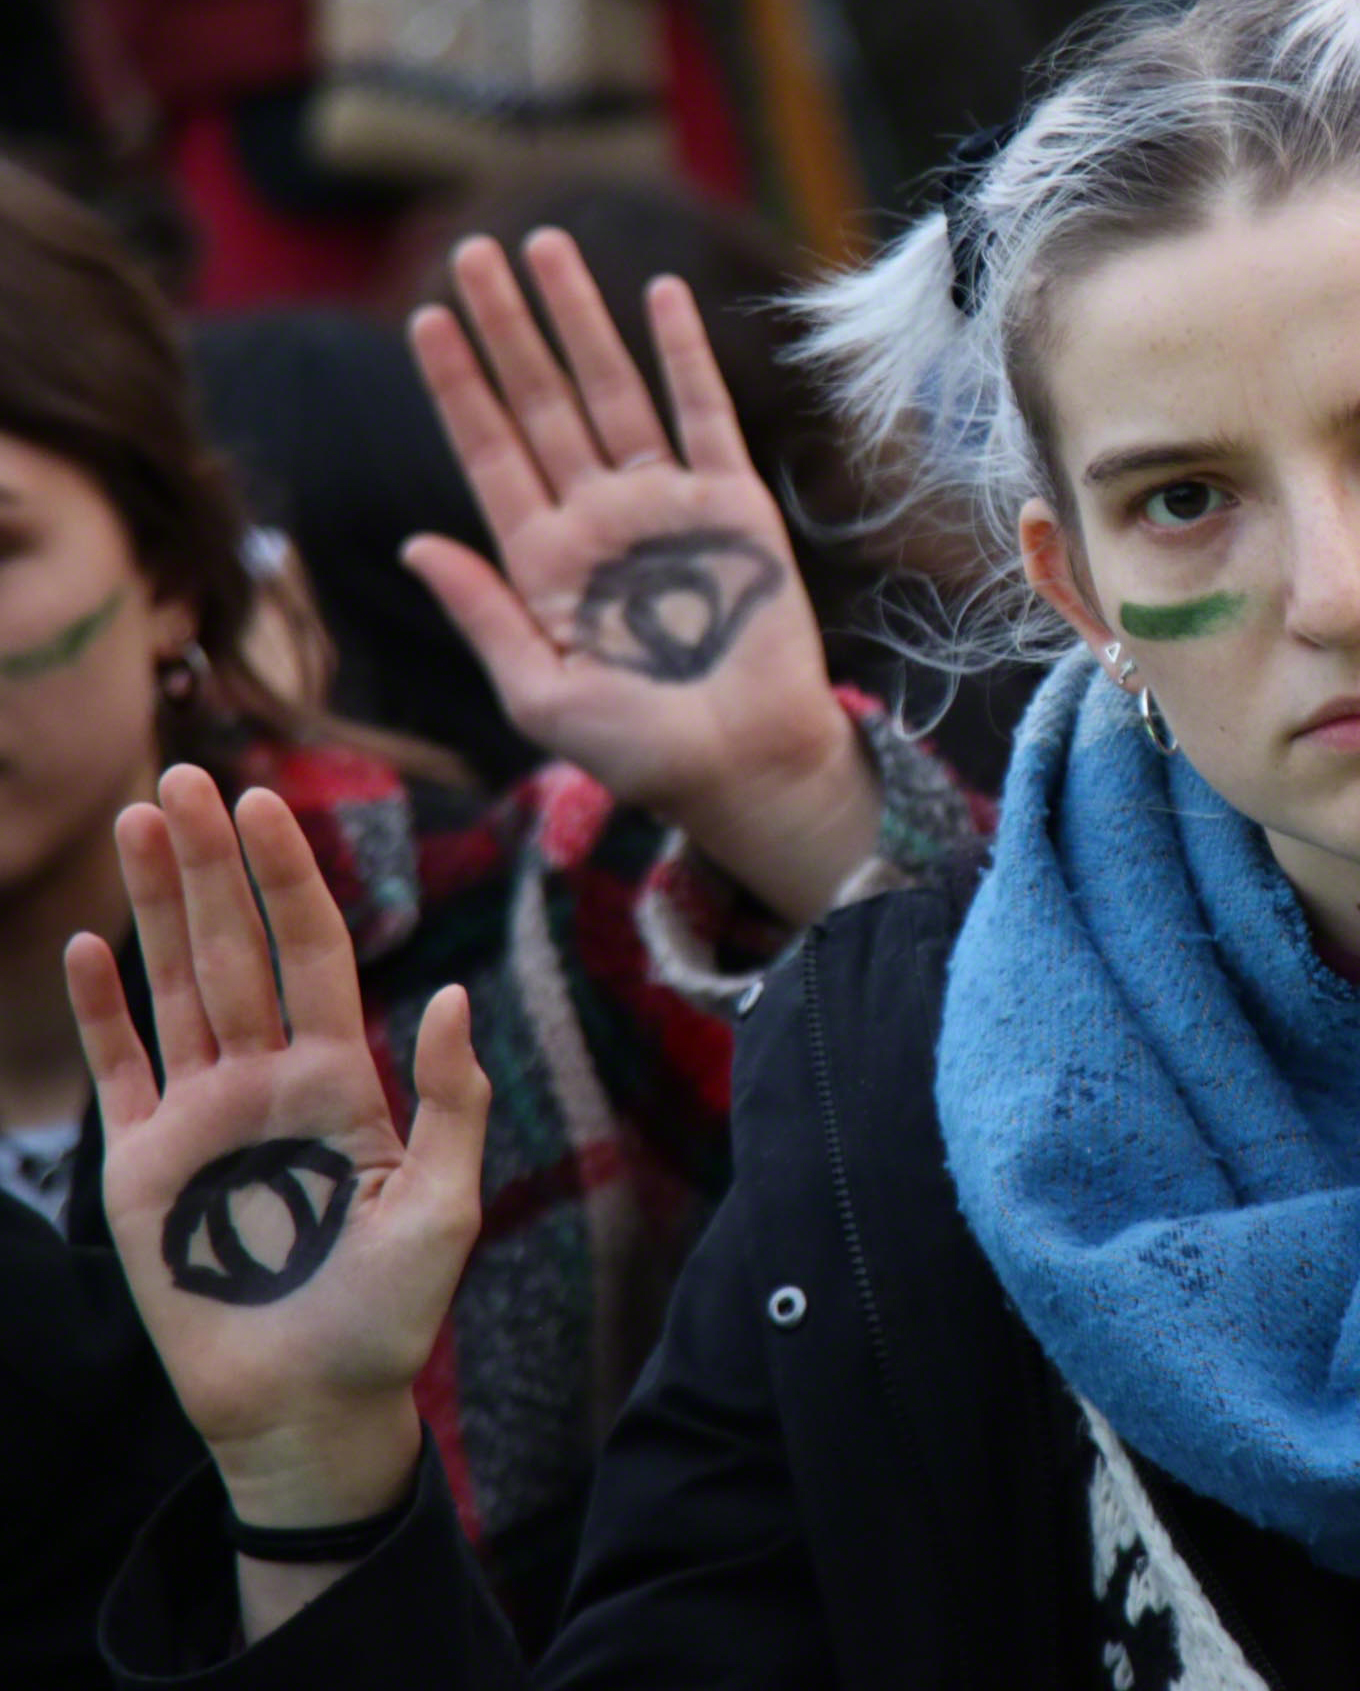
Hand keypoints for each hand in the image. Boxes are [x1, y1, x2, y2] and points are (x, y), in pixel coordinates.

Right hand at [63, 770, 486, 1525]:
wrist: (313, 1406)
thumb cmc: (391, 1314)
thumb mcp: (446, 1204)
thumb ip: (447, 1099)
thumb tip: (446, 995)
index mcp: (343, 1079)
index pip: (312, 952)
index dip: (288, 878)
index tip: (267, 803)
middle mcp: (268, 1081)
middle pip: (235, 948)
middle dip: (209, 862)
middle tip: (183, 777)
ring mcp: (200, 1118)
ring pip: (174, 986)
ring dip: (154, 905)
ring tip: (137, 821)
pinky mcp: (142, 1169)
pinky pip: (118, 1071)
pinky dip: (101, 1010)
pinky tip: (88, 944)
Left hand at [405, 232, 876, 920]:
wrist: (748, 765)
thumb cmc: (641, 751)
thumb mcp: (538, 694)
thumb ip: (485, 613)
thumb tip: (419, 542)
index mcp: (543, 562)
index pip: (487, 452)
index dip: (456, 385)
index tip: (425, 319)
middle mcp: (598, 519)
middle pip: (540, 401)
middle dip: (505, 326)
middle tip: (472, 252)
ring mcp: (664, 505)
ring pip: (611, 390)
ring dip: (578, 320)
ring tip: (544, 246)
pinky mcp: (732, 505)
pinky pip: (702, 414)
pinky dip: (681, 355)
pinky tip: (658, 295)